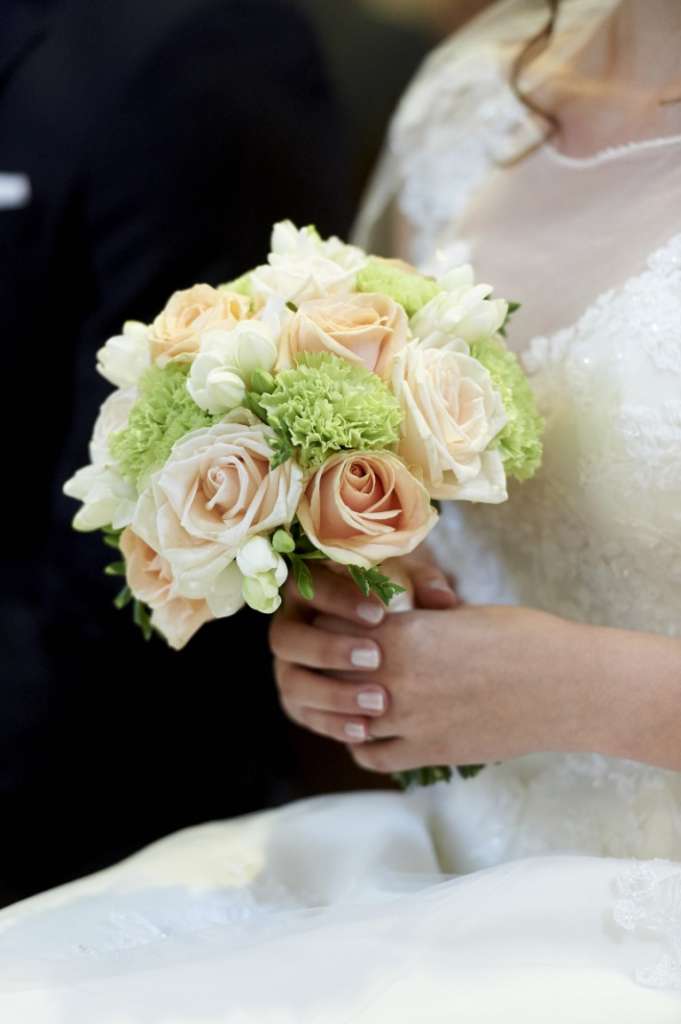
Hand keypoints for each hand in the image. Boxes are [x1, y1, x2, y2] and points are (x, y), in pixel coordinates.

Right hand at [270, 553, 458, 744]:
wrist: (384, 639)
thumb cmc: (395, 599)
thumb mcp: (408, 582)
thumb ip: (424, 583)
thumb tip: (442, 599)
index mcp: (306, 588)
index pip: (309, 587)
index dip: (339, 601)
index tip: (379, 614)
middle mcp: (288, 626)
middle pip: (285, 638)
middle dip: (329, 649)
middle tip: (375, 658)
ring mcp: (287, 666)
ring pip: (292, 682)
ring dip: (332, 694)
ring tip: (378, 701)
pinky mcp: (298, 700)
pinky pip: (305, 716)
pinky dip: (334, 724)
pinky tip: (367, 730)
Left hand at [274, 598, 586, 771]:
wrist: (566, 687)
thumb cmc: (521, 638)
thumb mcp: (459, 615)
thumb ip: (416, 621)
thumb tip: (392, 619)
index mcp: (402, 634)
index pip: (331, 628)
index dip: (326, 624)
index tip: (328, 622)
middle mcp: (395, 678)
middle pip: (328, 672)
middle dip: (324, 665)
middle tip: (325, 660)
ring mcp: (409, 720)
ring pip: (344, 717)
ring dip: (337, 706)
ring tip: (339, 696)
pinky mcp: (428, 752)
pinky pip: (372, 755)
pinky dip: (361, 743)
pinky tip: (365, 732)